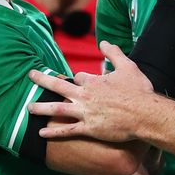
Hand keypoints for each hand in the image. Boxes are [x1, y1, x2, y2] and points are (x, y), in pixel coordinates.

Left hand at [28, 42, 154, 142]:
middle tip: (30, 75)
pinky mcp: (89, 128)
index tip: (80, 82)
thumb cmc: (138, 91)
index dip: (78, 79)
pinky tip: (41, 133)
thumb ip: (114, 53)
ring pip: (57, 109)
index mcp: (93, 81)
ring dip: (41, 107)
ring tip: (28, 107)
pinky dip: (54, 132)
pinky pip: (67, 131)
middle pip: (58, 86)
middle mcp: (85, 96)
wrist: (145, 114)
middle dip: (42, 80)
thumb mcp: (128, 66)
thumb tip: (103, 41)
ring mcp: (85, 113)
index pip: (78, 77)